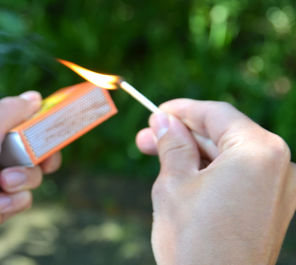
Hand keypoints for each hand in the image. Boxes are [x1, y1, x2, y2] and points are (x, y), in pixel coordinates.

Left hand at [0, 91, 61, 264]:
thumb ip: (13, 110)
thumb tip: (35, 96)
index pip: (20, 123)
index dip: (41, 127)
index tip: (58, 130)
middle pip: (31, 151)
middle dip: (41, 157)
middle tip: (46, 161)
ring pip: (30, 176)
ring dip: (23, 179)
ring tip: (5, 182)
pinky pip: (21, 200)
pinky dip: (13, 201)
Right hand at [136, 99, 295, 264]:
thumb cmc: (193, 241)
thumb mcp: (173, 183)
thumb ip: (172, 144)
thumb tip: (164, 121)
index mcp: (259, 152)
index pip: (217, 115)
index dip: (182, 110)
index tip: (156, 113)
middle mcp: (280, 165)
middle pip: (223, 135)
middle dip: (183, 135)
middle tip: (148, 137)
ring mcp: (280, 189)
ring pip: (229, 156)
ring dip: (193, 154)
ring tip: (157, 156)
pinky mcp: (272, 208)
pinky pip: (238, 176)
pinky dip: (210, 172)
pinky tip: (182, 174)